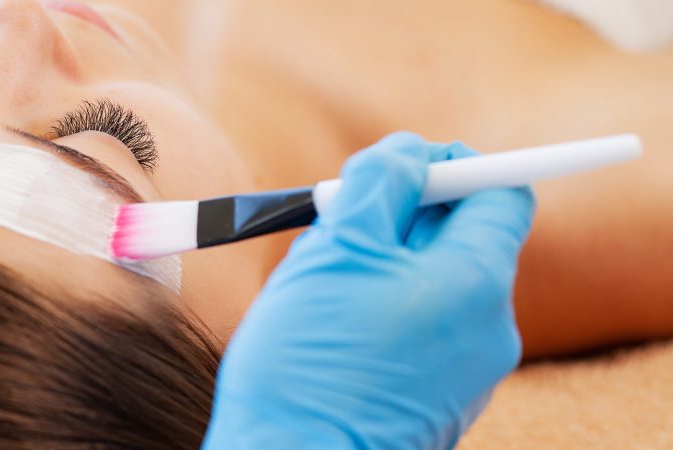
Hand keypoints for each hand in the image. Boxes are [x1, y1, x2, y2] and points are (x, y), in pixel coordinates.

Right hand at [203, 132, 535, 449]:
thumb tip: (411, 150)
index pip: (503, 192)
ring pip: (435, 283)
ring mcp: (469, 370)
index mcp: (475, 281)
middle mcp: (490, 327)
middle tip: (339, 225)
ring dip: (384, 264)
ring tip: (325, 288)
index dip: (455, 164)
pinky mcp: (442, 398)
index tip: (400, 165)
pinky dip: (386, 309)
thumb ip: (380, 181)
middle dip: (401, 216)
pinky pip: (424, 328)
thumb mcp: (336, 247)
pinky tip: (335, 330)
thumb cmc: (308, 360)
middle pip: (463, 237)